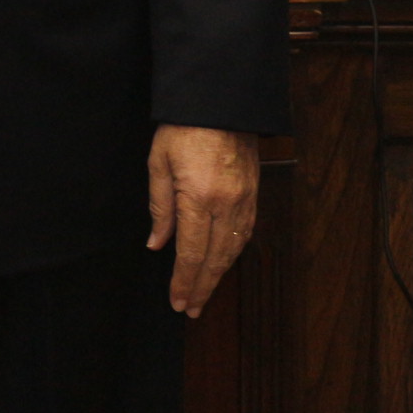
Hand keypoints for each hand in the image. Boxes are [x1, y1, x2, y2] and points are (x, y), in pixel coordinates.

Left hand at [147, 123, 259, 316]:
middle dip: (202, 287)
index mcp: (199, 198)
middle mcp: (227, 205)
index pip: (192, 252)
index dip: (184, 281)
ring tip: (204, 293)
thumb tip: (158, 244)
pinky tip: (223, 263)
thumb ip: (160, 207)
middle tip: (191, 310)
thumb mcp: (158, 163)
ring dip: (219, 274)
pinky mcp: (254, 195)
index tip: (178, 301)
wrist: (220, 102)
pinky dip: (232, 253)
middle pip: (215, 258)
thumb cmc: (182, 129)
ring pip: (233, 250)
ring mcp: (245, 201)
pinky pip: (245, 233)